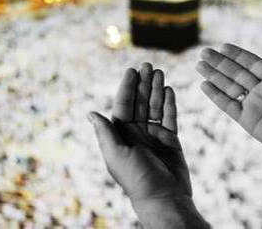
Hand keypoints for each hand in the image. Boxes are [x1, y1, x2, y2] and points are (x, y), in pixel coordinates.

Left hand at [89, 63, 209, 227]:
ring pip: (155, 106)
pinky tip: (169, 90)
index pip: (124, 105)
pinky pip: (169, 117)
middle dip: (144, 83)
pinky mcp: (170, 139)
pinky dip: (170, 104)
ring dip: (157, 89)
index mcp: (122, 135)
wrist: (164, 197)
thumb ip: (106, 133)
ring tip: (160, 73)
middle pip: (140, 102)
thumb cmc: (137, 178)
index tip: (132, 70)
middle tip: (149, 65)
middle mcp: (137, 132)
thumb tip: (91, 113)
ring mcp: (154, 134)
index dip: (127, 87)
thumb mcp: (116, 155)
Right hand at [196, 44, 261, 164]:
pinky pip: (228, 105)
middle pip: (236, 73)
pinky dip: (216, 96)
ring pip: (229, 87)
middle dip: (220, 63)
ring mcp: (253, 105)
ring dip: (214, 76)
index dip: (237, 55)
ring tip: (199, 65)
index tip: (223, 46)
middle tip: (204, 53)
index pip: (252, 63)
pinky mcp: (247, 120)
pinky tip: (205, 85)